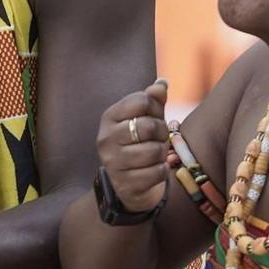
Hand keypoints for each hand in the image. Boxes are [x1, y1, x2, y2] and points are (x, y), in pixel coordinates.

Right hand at [97, 80, 170, 214]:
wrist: (127, 185)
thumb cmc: (139, 144)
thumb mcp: (144, 119)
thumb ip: (153, 100)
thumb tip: (162, 84)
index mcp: (109, 117)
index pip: (142, 100)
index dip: (157, 108)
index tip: (155, 117)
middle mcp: (106, 139)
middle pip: (149, 126)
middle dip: (162, 132)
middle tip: (159, 138)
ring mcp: (113, 163)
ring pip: (154, 151)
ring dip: (162, 153)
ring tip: (156, 154)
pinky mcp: (125, 184)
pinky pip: (157, 172)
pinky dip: (162, 171)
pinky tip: (154, 170)